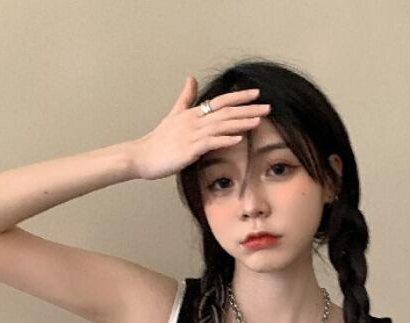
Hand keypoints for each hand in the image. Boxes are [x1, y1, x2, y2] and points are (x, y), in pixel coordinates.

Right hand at [132, 76, 271, 180]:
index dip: (239, 97)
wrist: (142, 156)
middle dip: (248, 109)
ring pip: (221, 125)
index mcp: (193, 113)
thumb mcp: (174, 115)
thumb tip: (192, 78)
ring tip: (259, 120)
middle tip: (267, 107)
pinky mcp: (189, 149)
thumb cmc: (159, 140)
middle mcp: (194, 120)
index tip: (256, 94)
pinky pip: (211, 143)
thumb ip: (185, 98)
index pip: (221, 101)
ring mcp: (192, 134)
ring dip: (241, 122)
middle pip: (226, 112)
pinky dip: (225, 140)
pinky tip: (239, 139)